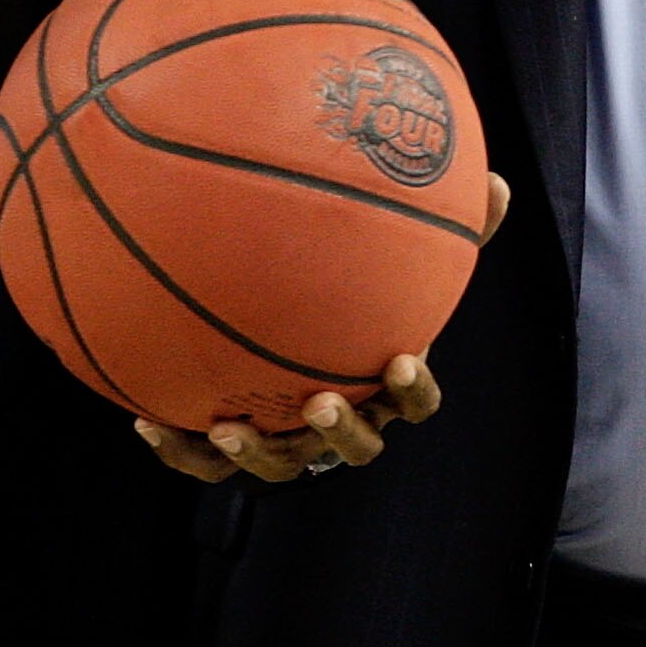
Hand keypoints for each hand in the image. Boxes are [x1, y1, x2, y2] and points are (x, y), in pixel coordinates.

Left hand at [130, 171, 507, 485]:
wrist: (284, 340)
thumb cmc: (356, 295)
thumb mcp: (402, 260)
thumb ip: (450, 228)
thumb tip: (501, 179)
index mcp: (382, 382)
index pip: (415, 401)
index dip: (412, 391)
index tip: (400, 359)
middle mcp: (341, 419)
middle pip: (355, 448)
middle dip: (341, 432)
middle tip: (320, 401)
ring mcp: (289, 442)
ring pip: (282, 466)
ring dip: (258, 452)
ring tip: (230, 423)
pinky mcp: (234, 445)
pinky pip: (206, 462)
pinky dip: (179, 448)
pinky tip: (143, 423)